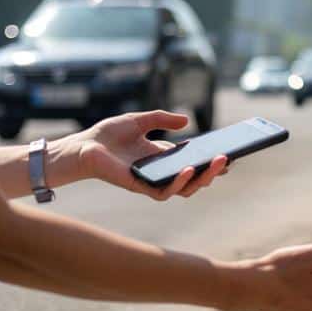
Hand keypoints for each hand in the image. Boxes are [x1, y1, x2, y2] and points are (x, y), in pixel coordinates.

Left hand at [63, 110, 227, 200]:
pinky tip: (189, 170)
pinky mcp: (141, 188)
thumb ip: (162, 118)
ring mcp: (152, 181)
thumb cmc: (107, 135)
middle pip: (194, 176)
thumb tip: (187, 121)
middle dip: (213, 169)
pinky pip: (166, 192)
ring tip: (217, 164)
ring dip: (203, 178)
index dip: (210, 158)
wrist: (82, 147)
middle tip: (229, 159)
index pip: (192, 160)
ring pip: (186, 188)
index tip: (229, 151)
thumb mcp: (139, 120)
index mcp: (161, 156)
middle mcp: (160, 171)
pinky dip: (180, 182)